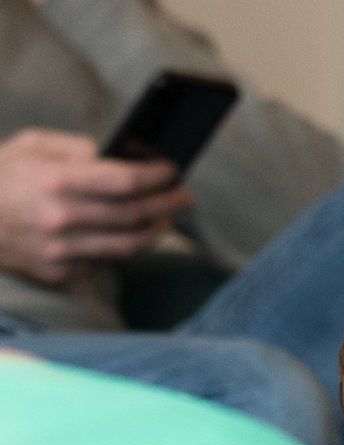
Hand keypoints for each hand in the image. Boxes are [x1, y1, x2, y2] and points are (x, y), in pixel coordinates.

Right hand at [0, 129, 192, 284]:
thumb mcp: (30, 146)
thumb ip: (76, 149)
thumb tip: (119, 156)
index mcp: (56, 181)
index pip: (125, 182)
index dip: (157, 178)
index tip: (172, 172)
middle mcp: (63, 218)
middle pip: (135, 216)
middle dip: (167, 205)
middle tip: (185, 197)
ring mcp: (62, 250)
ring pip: (128, 246)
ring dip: (155, 231)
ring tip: (167, 218)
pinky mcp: (60, 271)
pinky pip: (107, 262)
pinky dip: (127, 249)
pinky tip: (136, 235)